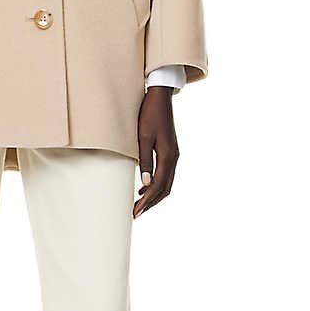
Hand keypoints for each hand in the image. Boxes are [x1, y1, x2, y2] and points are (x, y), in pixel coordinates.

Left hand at [134, 86, 178, 217]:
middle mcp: (174, 158)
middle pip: (165, 189)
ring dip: (154, 196)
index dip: (147, 201)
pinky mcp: (170, 151)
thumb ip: (145, 160)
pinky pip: (166, 174)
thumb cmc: (149, 114)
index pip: (158, 186)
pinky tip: (144, 188)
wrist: (160, 97)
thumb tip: (145, 184)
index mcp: (168, 156)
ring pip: (167, 183)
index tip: (135, 212)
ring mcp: (174, 155)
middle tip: (135, 213)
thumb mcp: (143, 137)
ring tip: (139, 205)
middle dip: (150, 203)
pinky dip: (157, 185)